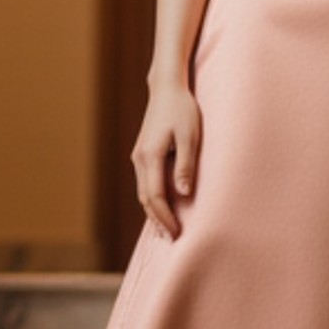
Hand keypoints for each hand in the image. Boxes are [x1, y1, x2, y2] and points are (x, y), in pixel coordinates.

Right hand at [132, 83, 201, 238]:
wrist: (166, 88)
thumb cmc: (182, 110)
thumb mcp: (190, 136)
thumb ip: (186, 165)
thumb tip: (184, 194)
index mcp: (150, 157)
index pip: (155, 197)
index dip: (165, 218)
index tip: (177, 233)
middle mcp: (140, 159)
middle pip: (146, 198)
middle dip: (158, 220)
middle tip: (172, 239)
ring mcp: (138, 157)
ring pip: (143, 192)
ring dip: (153, 212)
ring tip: (164, 230)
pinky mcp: (142, 154)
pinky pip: (145, 183)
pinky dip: (151, 199)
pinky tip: (159, 208)